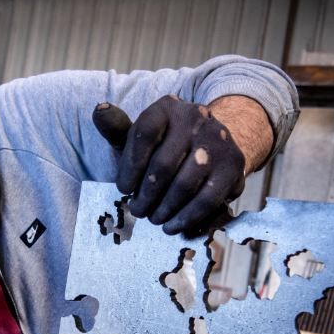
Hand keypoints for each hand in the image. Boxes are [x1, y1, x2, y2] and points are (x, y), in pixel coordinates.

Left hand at [92, 95, 259, 234]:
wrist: (210, 145)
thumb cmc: (164, 146)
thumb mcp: (139, 135)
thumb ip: (116, 128)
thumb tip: (100, 109)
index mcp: (167, 107)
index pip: (144, 135)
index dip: (130, 168)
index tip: (123, 190)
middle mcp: (195, 117)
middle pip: (163, 164)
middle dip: (146, 194)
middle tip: (137, 211)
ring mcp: (218, 140)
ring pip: (185, 184)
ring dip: (164, 208)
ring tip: (153, 219)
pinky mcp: (234, 164)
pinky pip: (207, 199)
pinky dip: (186, 217)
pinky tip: (172, 226)